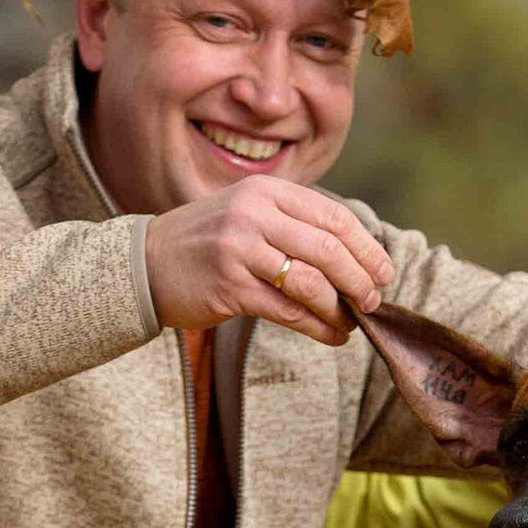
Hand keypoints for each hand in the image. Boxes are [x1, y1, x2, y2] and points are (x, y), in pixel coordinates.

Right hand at [143, 175, 394, 345]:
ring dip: (341, 308)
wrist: (144, 263)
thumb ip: (294, 225)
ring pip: (312, 283)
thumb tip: (356, 256)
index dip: (366, 248)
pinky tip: (332, 336)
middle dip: (360, 280)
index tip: (384, 271)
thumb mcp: (249, 214)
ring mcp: (240, 250)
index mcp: (266, 191)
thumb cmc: (207, 242)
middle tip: (374, 300)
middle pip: (329, 249)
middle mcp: (253, 214)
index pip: (333, 217)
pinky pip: (288, 311)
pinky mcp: (229, 286)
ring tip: (352, 322)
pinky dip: (319, 328)